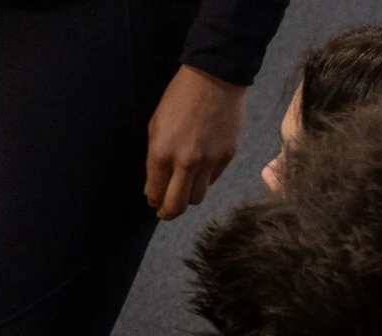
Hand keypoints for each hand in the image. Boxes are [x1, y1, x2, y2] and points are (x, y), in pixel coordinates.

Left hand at [143, 65, 245, 219]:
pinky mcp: (228, 156)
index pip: (155, 195)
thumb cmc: (179, 98)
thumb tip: (155, 185)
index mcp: (162, 155)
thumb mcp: (155, 126)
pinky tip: (202, 164)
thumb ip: (154, 159)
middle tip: (166, 210)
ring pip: (198, 198)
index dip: (153, 201)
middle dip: (169, 212)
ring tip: (185, 186)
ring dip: (189, 196)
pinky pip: (214, 179)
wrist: (215, 77)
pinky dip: (205, 178)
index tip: (154, 201)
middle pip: (177, 207)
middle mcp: (187, 163)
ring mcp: (210, 162)